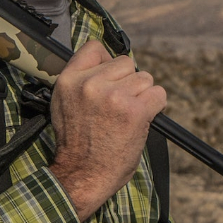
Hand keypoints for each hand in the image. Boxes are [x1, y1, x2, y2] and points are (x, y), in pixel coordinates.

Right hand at [50, 40, 166, 219]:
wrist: (82, 174)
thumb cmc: (77, 143)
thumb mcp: (64, 104)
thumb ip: (81, 80)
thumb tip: (105, 63)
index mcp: (69, 80)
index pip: (95, 48)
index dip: (107, 62)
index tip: (110, 77)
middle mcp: (90, 84)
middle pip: (126, 63)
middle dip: (127, 82)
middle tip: (118, 106)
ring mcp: (113, 96)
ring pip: (145, 78)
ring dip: (142, 95)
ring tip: (128, 115)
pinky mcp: (135, 111)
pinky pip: (158, 94)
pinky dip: (156, 106)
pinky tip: (143, 119)